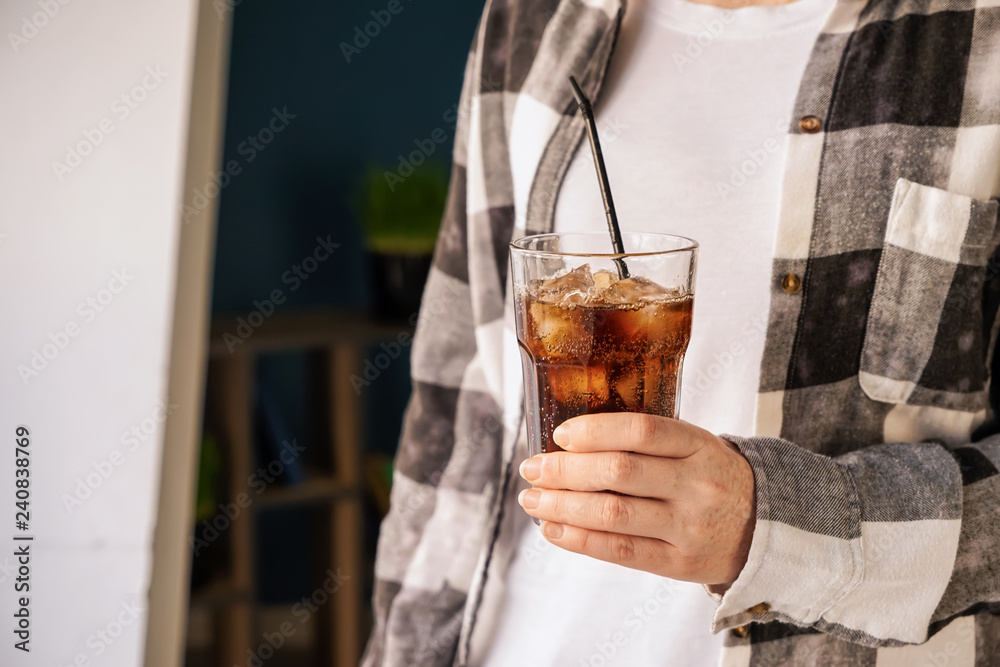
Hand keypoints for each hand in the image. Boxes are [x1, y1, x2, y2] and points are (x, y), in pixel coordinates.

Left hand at [517, 413, 754, 589]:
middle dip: (565, 469)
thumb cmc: (713, 478)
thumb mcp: (696, 447)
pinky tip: (553, 528)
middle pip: (619, 471)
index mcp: (699, 446)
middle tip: (532, 467)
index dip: (595, 430)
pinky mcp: (679, 563)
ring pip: (613, 513)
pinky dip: (579, 539)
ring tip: (532, 499)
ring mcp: (688, 527)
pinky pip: (620, 551)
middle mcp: (696, 485)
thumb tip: (571, 442)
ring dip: (562, 505)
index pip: (641, 430)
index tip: (560, 435)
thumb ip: (647, 441)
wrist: (769, 529)